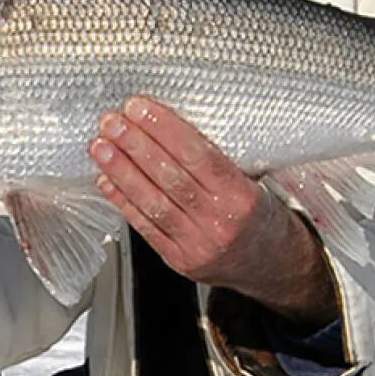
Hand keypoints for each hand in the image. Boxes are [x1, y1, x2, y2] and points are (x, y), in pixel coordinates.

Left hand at [89, 97, 334, 325]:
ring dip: (121, 172)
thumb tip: (168, 124)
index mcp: (243, 197)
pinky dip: (123, 202)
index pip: (199, 156)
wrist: (274, 267)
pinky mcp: (179, 261)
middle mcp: (220, 223)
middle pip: (171, 178)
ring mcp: (198, 246)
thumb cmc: (261, 218)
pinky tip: (106, 181)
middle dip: (136, 146)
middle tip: (112, 122)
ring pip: (153, 203)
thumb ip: (217, 162)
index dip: (165, 130)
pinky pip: (146, 228)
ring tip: (101, 147)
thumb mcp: (254, 183)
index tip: (140, 108)